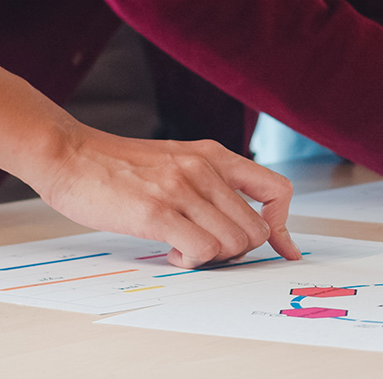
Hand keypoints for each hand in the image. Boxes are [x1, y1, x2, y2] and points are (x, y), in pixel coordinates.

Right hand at [30, 127, 300, 268]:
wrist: (68, 153)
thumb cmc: (118, 166)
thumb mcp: (178, 159)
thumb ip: (210, 183)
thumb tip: (239, 222)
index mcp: (215, 156)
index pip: (277, 190)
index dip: (283, 225)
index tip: (280, 248)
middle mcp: (205, 169)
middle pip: (256, 229)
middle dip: (237, 251)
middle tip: (207, 249)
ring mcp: (182, 189)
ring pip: (234, 243)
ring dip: (213, 257)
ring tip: (183, 247)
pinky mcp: (156, 211)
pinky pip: (201, 250)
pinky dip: (191, 260)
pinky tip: (170, 251)